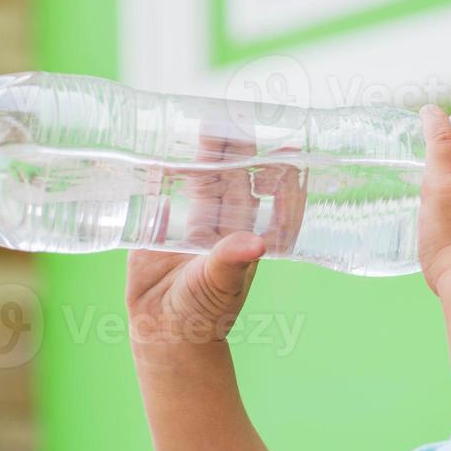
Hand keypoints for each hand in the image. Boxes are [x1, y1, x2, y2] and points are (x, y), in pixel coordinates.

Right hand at [125, 124, 306, 348]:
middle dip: (239, 151)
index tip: (291, 148)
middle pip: (234, 180)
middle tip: (241, 117)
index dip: (281, 175)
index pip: (270, 200)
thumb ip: (232, 261)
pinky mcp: (159, 229)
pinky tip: (160, 151)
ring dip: (204, 155)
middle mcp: (223, 227)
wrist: (163, 333)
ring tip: (209, 124)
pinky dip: (162, 175)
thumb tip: (255, 245)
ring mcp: (191, 226)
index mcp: (247, 237)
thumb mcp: (220, 284)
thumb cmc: (203, 314)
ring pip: (202, 182)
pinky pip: (162, 196)